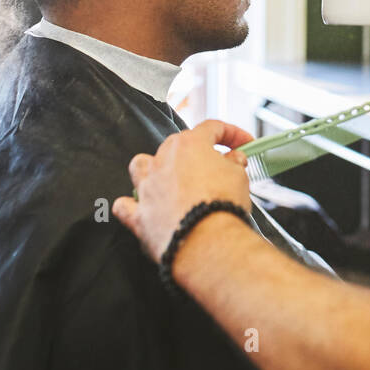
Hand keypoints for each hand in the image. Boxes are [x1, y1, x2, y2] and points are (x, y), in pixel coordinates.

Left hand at [113, 120, 254, 262]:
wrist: (206, 241)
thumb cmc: (222, 205)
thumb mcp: (239, 176)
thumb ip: (233, 163)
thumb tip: (233, 160)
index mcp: (189, 144)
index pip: (211, 128)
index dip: (232, 134)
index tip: (243, 144)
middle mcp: (162, 160)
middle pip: (176, 145)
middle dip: (198, 153)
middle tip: (218, 166)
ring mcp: (147, 187)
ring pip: (141, 166)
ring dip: (154, 169)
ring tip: (170, 178)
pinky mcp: (139, 215)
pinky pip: (126, 206)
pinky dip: (132, 205)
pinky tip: (142, 207)